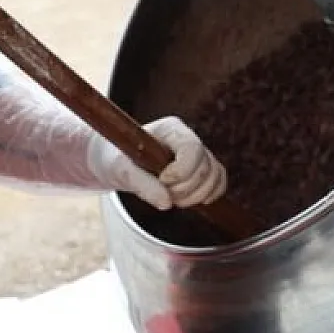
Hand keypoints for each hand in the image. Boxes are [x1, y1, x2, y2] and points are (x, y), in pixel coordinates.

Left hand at [87, 117, 227, 210]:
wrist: (115, 161)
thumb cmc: (115, 159)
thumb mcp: (120, 170)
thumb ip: (141, 184)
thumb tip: (166, 203)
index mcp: (171, 129)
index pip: (193, 149)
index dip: (182, 171)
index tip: (162, 181)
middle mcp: (188, 139)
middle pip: (206, 167)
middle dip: (186, 189)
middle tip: (163, 194)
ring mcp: (197, 154)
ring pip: (215, 176)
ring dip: (196, 196)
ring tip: (172, 198)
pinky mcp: (201, 169)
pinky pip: (218, 182)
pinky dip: (209, 195)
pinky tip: (189, 200)